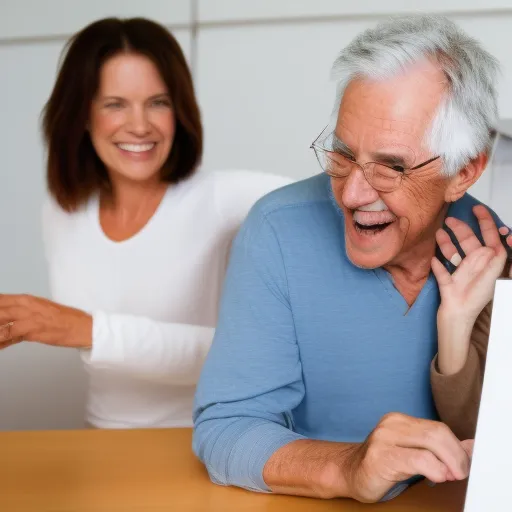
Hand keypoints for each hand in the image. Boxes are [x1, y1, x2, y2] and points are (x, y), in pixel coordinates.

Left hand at [0, 294, 91, 348]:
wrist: (84, 327)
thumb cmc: (65, 322)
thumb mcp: (40, 316)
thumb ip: (18, 325)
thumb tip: (4, 334)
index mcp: (27, 300)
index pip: (0, 300)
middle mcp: (26, 305)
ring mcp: (29, 316)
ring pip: (1, 318)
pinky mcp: (33, 328)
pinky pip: (9, 333)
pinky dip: (1, 338)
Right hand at [345, 413, 472, 502]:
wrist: (349, 473)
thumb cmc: (382, 465)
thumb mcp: (411, 453)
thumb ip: (438, 449)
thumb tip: (470, 447)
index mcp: (399, 420)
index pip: (438, 428)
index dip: (457, 447)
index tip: (464, 464)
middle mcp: (391, 424)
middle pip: (437, 432)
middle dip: (457, 455)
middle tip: (461, 472)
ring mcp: (384, 438)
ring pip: (431, 442)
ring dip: (449, 462)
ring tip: (450, 476)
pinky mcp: (381, 456)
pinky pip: (418, 459)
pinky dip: (435, 469)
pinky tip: (437, 478)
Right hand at [431, 205, 511, 321]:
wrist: (457, 322)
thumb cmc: (475, 303)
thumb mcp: (490, 279)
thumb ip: (490, 262)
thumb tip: (485, 246)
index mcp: (489, 265)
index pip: (491, 239)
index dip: (486, 223)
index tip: (477, 209)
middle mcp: (476, 267)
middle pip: (470, 243)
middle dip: (461, 229)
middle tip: (449, 219)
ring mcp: (461, 274)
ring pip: (454, 253)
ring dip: (446, 244)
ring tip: (437, 234)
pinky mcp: (448, 282)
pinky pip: (442, 270)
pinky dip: (438, 264)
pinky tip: (433, 259)